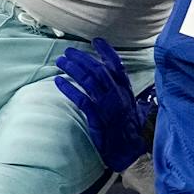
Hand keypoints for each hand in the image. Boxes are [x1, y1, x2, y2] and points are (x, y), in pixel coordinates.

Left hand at [56, 40, 156, 172]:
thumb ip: (131, 97)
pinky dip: (70, 90)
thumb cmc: (130, 132)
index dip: (106, 52)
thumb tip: (132, 90)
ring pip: (89, 82)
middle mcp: (117, 96)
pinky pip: (82, 100)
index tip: (96, 41)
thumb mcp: (135, 111)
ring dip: (74, 70)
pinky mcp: (97, 118)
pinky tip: (58, 82)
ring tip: (60, 62)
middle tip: (68, 52)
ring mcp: (107, 107)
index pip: (117, 67)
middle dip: (83, 58)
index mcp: (126, 92)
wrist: (128, 152)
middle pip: (99, 70)